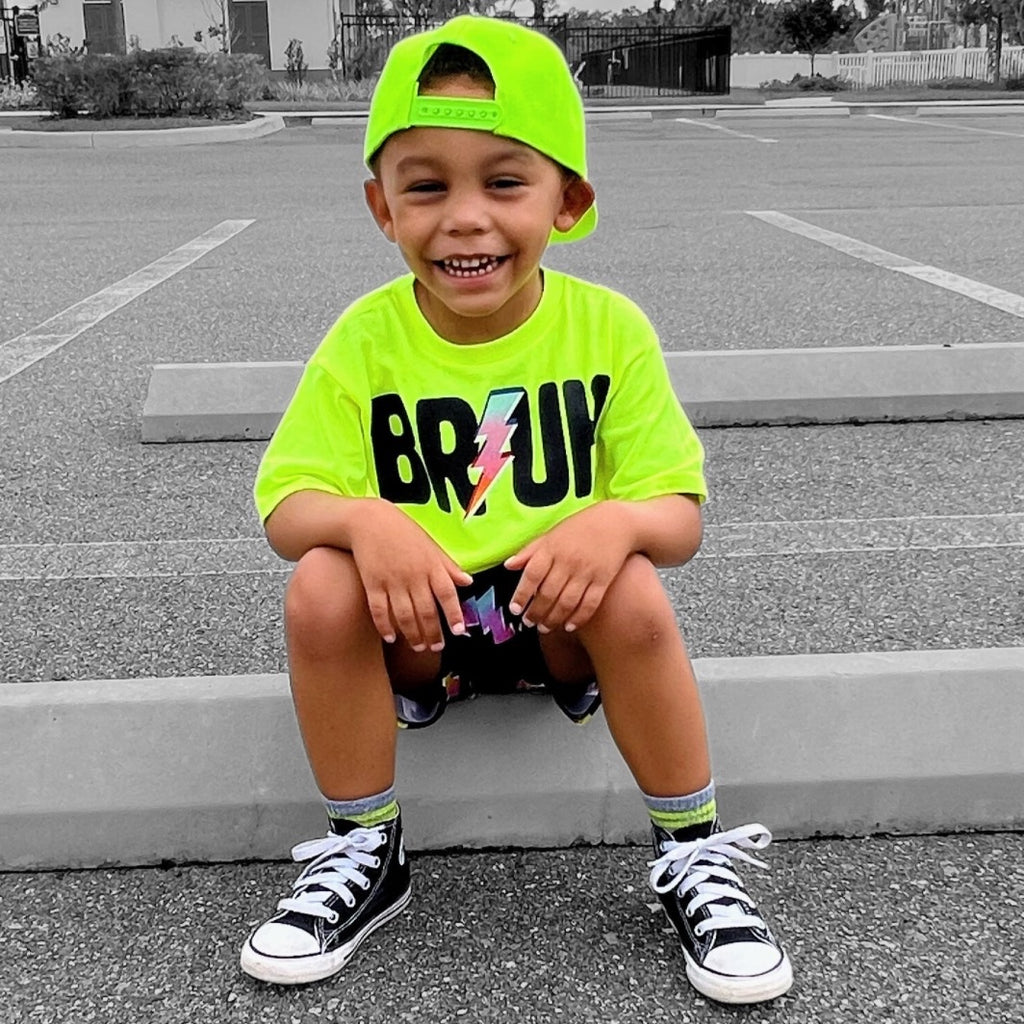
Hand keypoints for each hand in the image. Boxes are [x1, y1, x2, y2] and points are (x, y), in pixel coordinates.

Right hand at [349, 501, 471, 651]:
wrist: (369, 520)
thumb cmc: (403, 532)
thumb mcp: (431, 545)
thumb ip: (449, 566)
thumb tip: (468, 582)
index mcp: (431, 565)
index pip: (447, 594)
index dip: (454, 613)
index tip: (458, 630)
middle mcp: (413, 575)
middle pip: (426, 611)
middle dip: (433, 633)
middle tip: (436, 647)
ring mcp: (392, 581)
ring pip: (404, 616)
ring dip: (413, 635)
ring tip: (419, 647)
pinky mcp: (372, 583)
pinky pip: (379, 611)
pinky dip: (385, 626)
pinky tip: (391, 637)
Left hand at [503, 502, 632, 634]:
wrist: (616, 522)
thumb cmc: (579, 528)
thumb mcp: (551, 534)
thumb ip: (530, 551)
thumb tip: (508, 565)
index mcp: (551, 548)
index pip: (532, 575)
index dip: (522, 595)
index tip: (515, 609)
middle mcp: (568, 561)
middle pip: (548, 593)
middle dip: (536, 612)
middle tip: (529, 622)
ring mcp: (586, 571)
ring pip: (567, 602)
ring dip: (553, 619)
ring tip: (545, 627)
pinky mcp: (603, 579)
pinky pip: (590, 604)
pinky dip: (578, 618)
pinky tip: (569, 626)